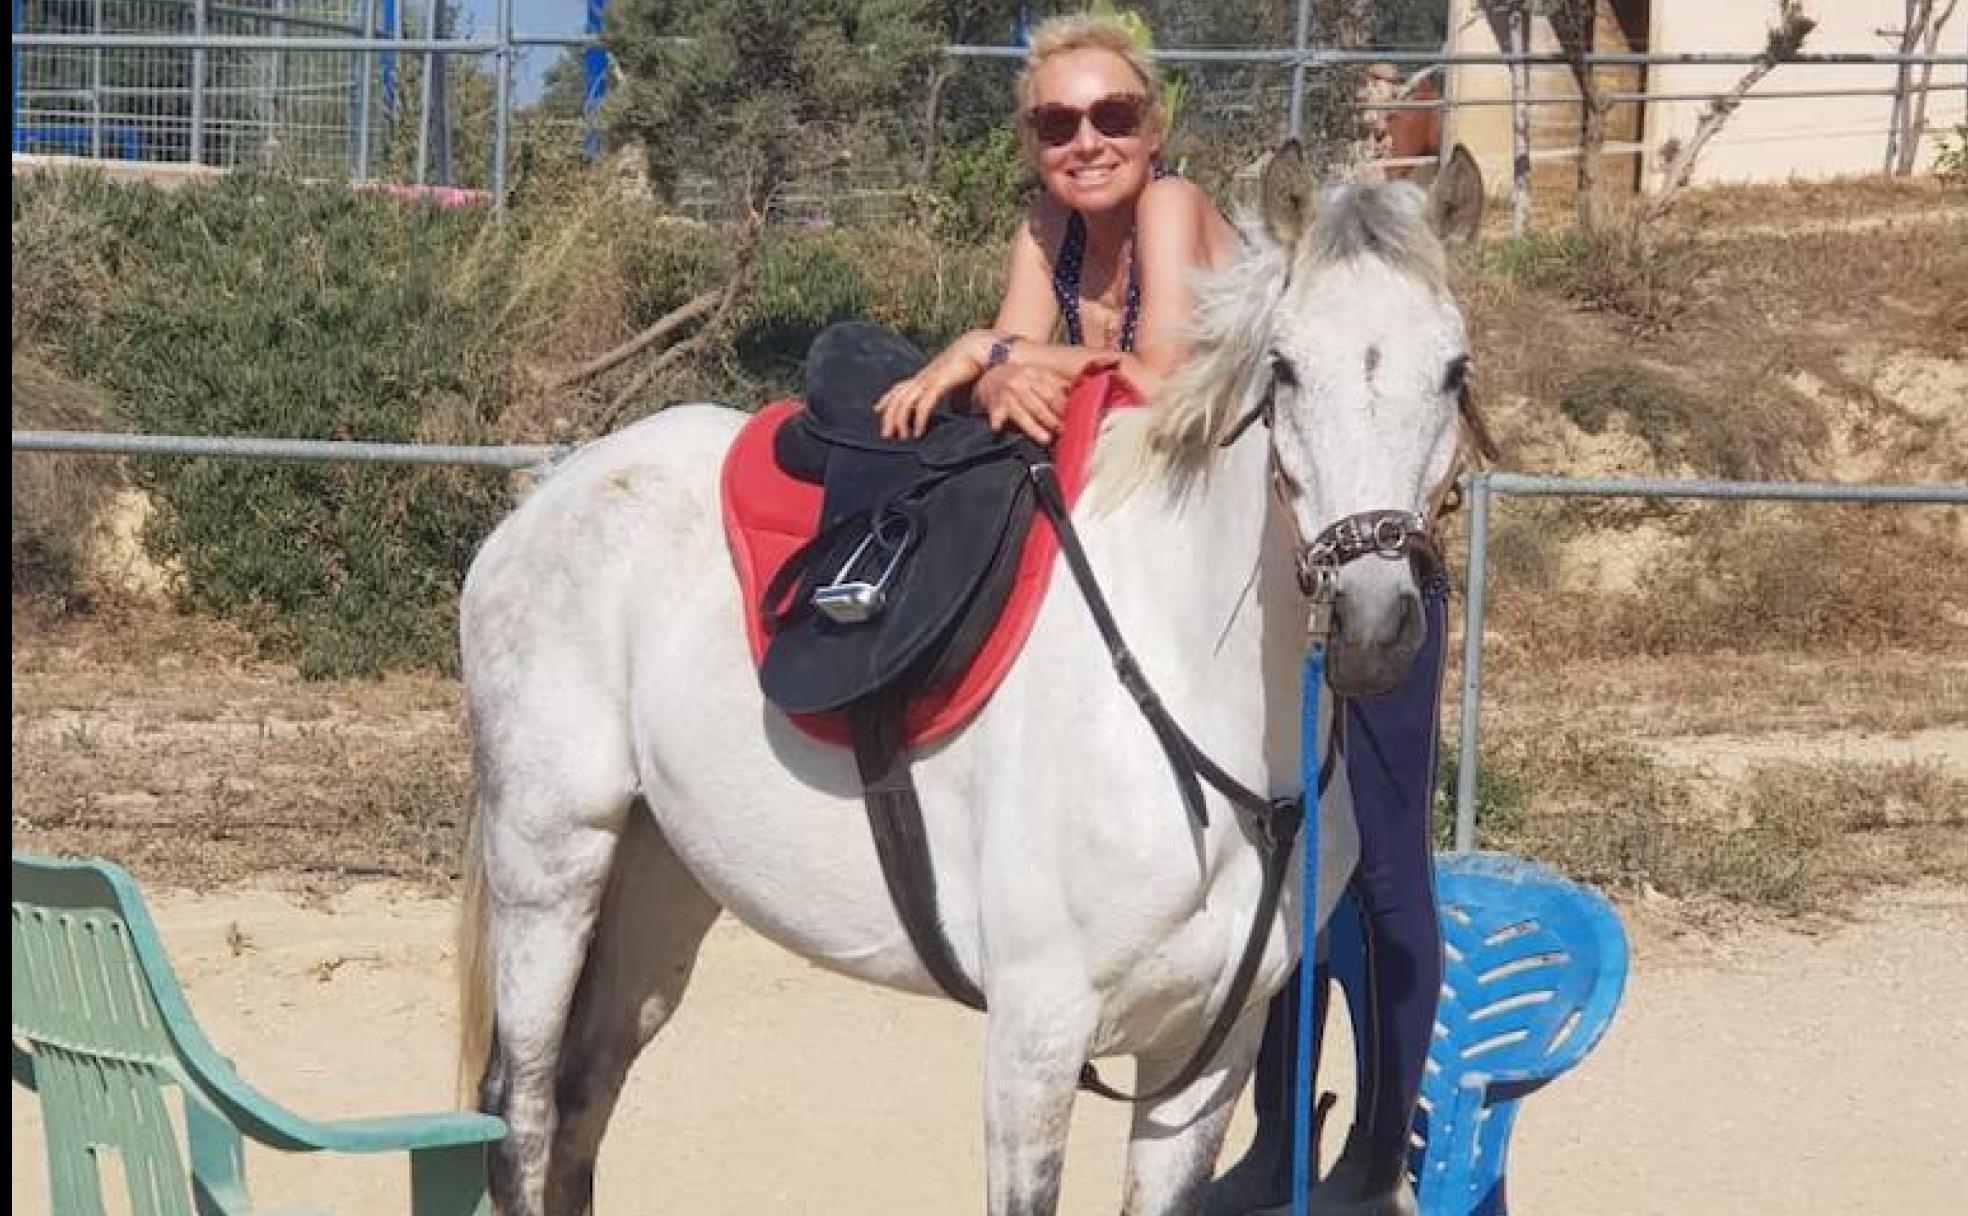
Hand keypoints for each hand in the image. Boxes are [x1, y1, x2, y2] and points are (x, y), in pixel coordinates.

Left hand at [874, 332, 990, 439]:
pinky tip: (917, 433)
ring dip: (900, 421)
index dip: (887, 398)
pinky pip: (924, 405)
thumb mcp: (958, 383)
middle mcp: (923, 377)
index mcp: (925, 376)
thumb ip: (954, 396)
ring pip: (905, 402)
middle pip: (897, 397)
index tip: (877, 410)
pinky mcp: (939, 383)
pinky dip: (919, 420)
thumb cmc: (971, 365)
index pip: (899, 387)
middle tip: (886, 435)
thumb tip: (957, 409)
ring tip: (900, 438)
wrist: (981, 347)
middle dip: (889, 416)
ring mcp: (929, 379)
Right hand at [973, 363, 1073, 443]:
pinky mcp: (994, 406)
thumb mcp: (1037, 374)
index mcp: (1035, 375)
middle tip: (1063, 432)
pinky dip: (997, 424)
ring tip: (1046, 439)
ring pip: (1023, 414)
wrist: (989, 373)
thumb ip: (1056, 383)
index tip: (1074, 419)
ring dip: (1034, 428)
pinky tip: (999, 430)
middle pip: (1040, 405)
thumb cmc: (1019, 377)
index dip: (1064, 408)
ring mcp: (1007, 395)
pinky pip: (996, 417)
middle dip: (1053, 420)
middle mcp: (1021, 383)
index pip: (1053, 393)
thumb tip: (1082, 389)